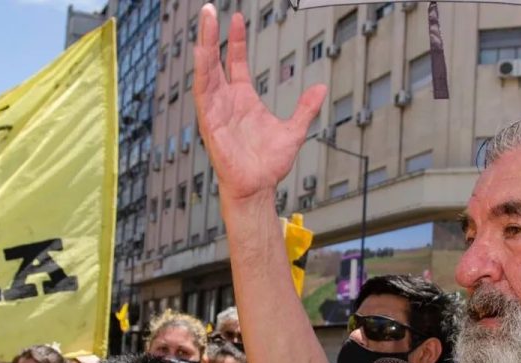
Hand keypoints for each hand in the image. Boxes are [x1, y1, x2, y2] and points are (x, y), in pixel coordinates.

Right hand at [192, 4, 325, 204]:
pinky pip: (203, 94)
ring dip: (203, 47)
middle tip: (208, 10)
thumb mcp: (293, 130)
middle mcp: (227, 101)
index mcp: (243, 99)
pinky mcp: (210, 123)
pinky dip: (201, 73)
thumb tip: (320, 89)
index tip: (235, 19)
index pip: (234, 62)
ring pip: (206, 72)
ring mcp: (216, 111)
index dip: (234, 41)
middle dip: (211, 35)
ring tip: (204, 23)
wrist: (258, 186)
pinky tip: (201, 54)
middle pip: (215, 61)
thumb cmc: (269, 165)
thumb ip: (305, 108)